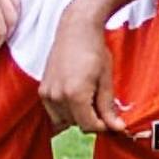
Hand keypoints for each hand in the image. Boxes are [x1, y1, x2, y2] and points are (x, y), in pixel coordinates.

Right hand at [41, 18, 121, 133]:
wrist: (75, 31)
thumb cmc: (94, 51)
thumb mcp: (106, 80)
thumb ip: (108, 107)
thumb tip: (117, 128)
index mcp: (75, 95)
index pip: (88, 125)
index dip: (102, 126)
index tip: (112, 120)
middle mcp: (57, 97)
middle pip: (76, 124)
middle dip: (91, 119)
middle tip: (103, 106)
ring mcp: (47, 94)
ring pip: (64, 120)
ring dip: (78, 116)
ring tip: (90, 98)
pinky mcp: (42, 90)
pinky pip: (54, 111)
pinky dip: (66, 110)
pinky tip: (77, 96)